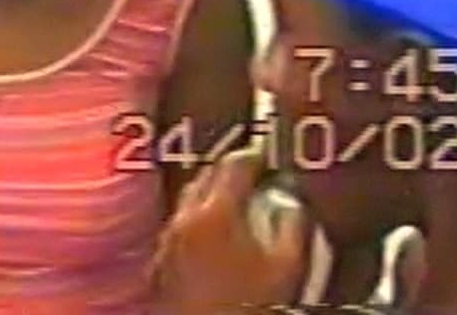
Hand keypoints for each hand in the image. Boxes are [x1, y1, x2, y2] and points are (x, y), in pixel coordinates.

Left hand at [151, 147, 310, 311]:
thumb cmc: (244, 308)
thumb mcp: (287, 268)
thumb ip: (294, 226)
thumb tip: (294, 204)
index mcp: (217, 212)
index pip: (235, 163)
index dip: (257, 156)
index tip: (271, 159)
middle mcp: (185, 219)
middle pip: (207, 175)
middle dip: (232, 171)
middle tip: (257, 177)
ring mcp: (169, 240)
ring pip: (191, 200)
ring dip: (214, 195)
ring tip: (240, 207)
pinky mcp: (162, 261)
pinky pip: (182, 225)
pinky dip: (200, 221)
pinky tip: (219, 239)